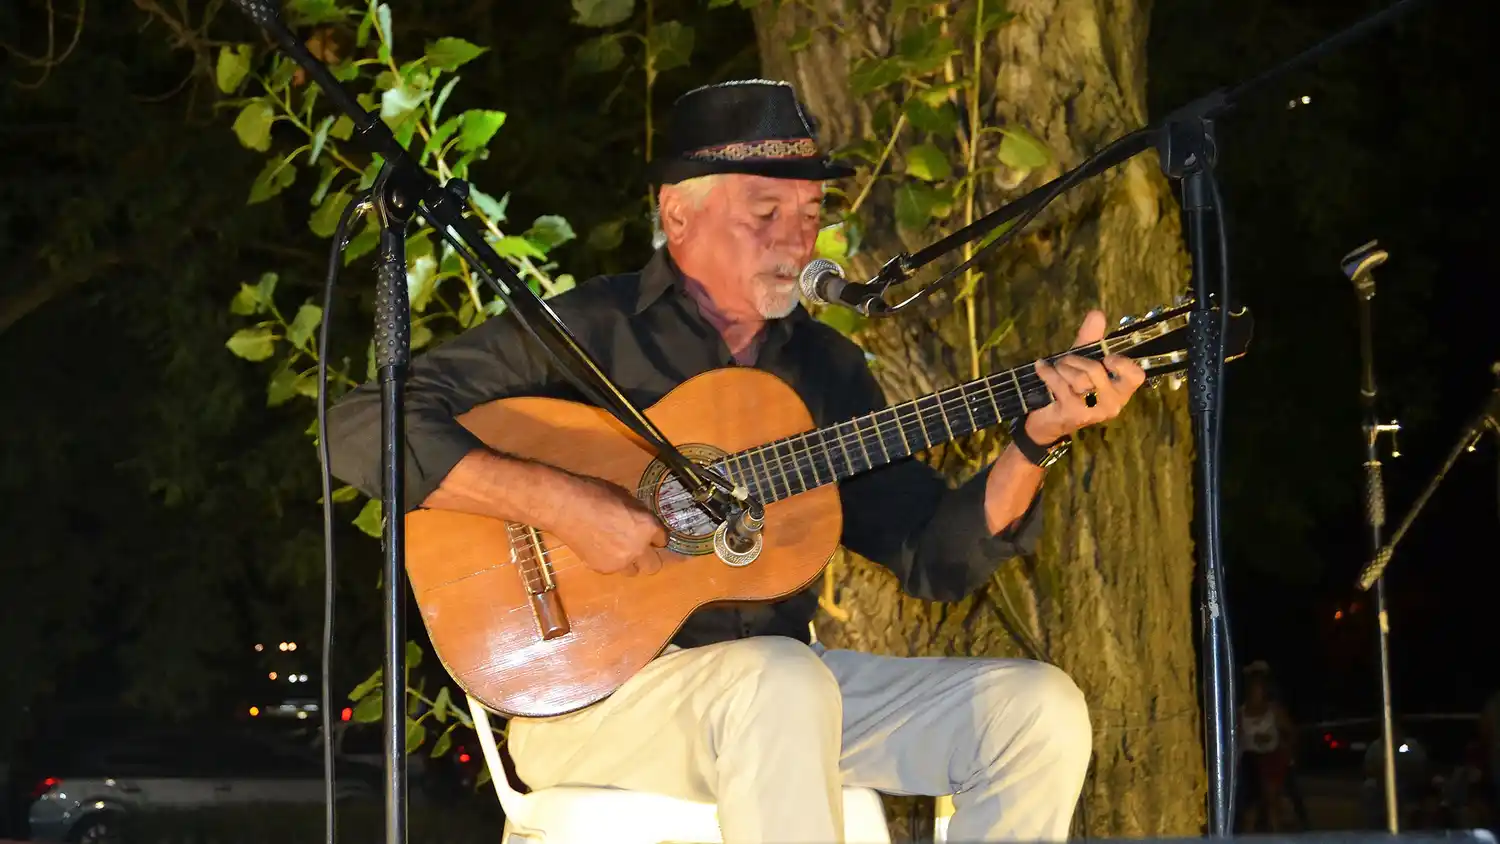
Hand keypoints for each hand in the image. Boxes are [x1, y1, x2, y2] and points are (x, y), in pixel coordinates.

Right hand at [548, 474, 668, 575]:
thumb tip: (639, 521)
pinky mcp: (603, 569)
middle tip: (638, 547)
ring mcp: (620, 562)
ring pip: (634, 571)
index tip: (650, 534)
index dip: (655, 536)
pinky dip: (610, 561)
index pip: (662, 539)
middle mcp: (638, 548)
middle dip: (648, 556)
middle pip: (654, 565)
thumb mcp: (625, 497)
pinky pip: (614, 569)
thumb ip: (638, 514)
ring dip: (630, 562)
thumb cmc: (595, 494)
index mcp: (647, 526)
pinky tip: (599, 548)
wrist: (566, 508)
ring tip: (616, 549)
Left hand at [1025, 309, 1146, 443]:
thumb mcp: (1081, 361)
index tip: (1107, 357)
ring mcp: (1094, 411)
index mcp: (1121, 390)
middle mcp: (1113, 403)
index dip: (1123, 363)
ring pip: (1078, 378)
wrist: (1047, 420)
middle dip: (1075, 360)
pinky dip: (1047, 373)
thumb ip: (1090, 339)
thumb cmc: (1070, 388)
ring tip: (1055, 369)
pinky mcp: (1074, 414)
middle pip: (1096, 370)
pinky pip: (1060, 385)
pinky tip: (1041, 369)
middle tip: (1064, 362)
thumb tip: (1097, 314)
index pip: (1136, 376)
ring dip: (1061, 368)